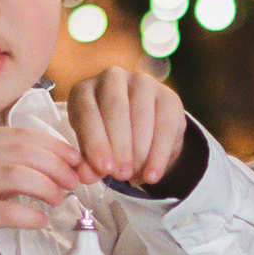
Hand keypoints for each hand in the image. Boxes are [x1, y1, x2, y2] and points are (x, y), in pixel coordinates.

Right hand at [0, 121, 86, 254]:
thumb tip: (64, 162)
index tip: (74, 158)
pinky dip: (29, 215)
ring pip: (14, 176)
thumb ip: (17, 160)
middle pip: (20, 153)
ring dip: (45, 186)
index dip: (53, 145)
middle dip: (54, 165)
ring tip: (58, 198)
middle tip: (72, 181)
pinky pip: (6, 211)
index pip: (20, 135)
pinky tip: (41, 219)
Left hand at [65, 65, 188, 189]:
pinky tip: (153, 175)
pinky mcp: (168, 96)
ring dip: (138, 151)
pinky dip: (158, 154)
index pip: (87, 112)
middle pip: (115, 109)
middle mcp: (112, 78)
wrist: (141, 129)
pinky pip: (164, 126)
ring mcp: (142, 82)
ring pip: (141, 116)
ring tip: (134, 176)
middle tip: (120, 174)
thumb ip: (88, 163)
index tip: (103, 169)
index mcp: (85, 90)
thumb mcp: (93, 150)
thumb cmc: (107, 138)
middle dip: (118, 146)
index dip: (95, 142)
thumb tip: (86, 176)